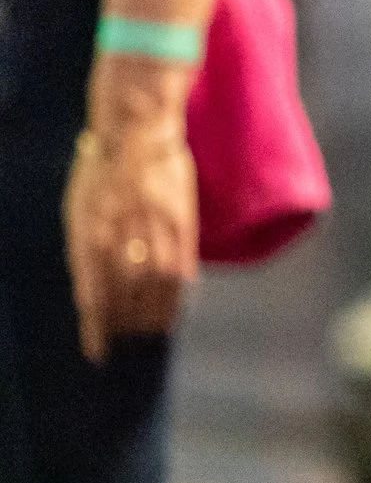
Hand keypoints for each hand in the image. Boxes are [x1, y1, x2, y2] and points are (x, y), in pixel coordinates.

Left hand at [63, 115, 195, 362]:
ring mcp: (154, 231)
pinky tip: (176, 309)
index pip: (93, 296)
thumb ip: (84, 251)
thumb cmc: (99, 169)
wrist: (136, 128)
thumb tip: (90, 294)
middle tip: (124, 343)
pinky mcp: (180, 223)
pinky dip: (178, 294)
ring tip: (151, 333)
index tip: (97, 353)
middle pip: (125, 297)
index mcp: (89, 235)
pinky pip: (180, 269)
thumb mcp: (78, 210)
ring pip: (155, 288)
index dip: (96, 328)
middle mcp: (122, 237)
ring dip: (153, 316)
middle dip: (124, 325)